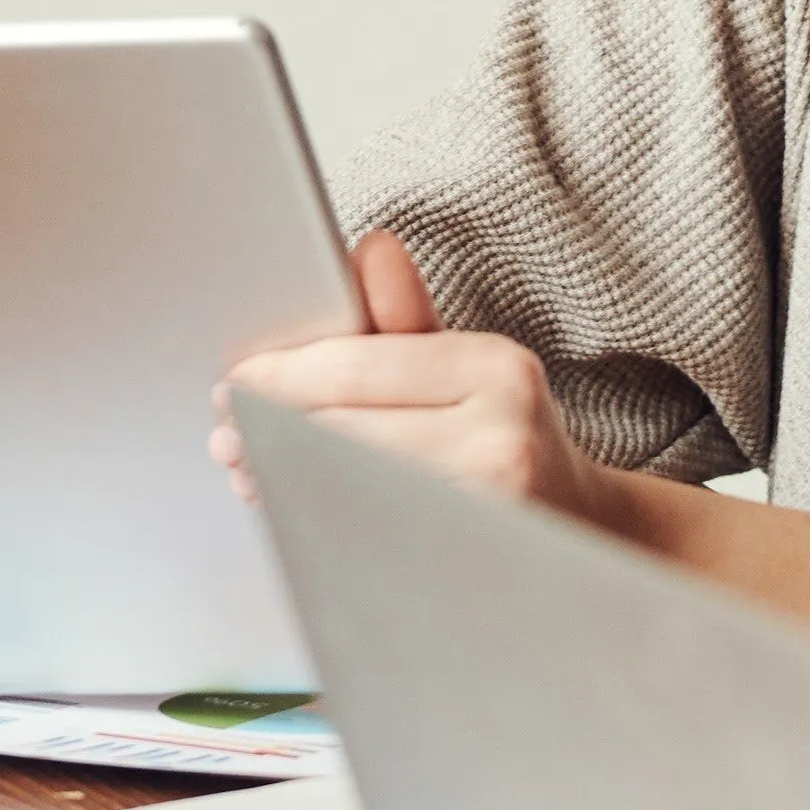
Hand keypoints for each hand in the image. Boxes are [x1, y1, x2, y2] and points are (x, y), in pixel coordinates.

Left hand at [211, 235, 621, 531]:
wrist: (583, 528)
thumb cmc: (507, 436)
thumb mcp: (469, 365)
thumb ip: (405, 316)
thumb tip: (369, 247)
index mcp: (496, 368)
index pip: (357, 368)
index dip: (281, 377)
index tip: (235, 384)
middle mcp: (500, 436)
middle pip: (343, 431)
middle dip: (270, 433)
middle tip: (226, 438)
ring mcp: (486, 509)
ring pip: (346, 486)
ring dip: (284, 480)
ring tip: (250, 471)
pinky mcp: (466, 562)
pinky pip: (366, 535)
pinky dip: (320, 519)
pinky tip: (295, 510)